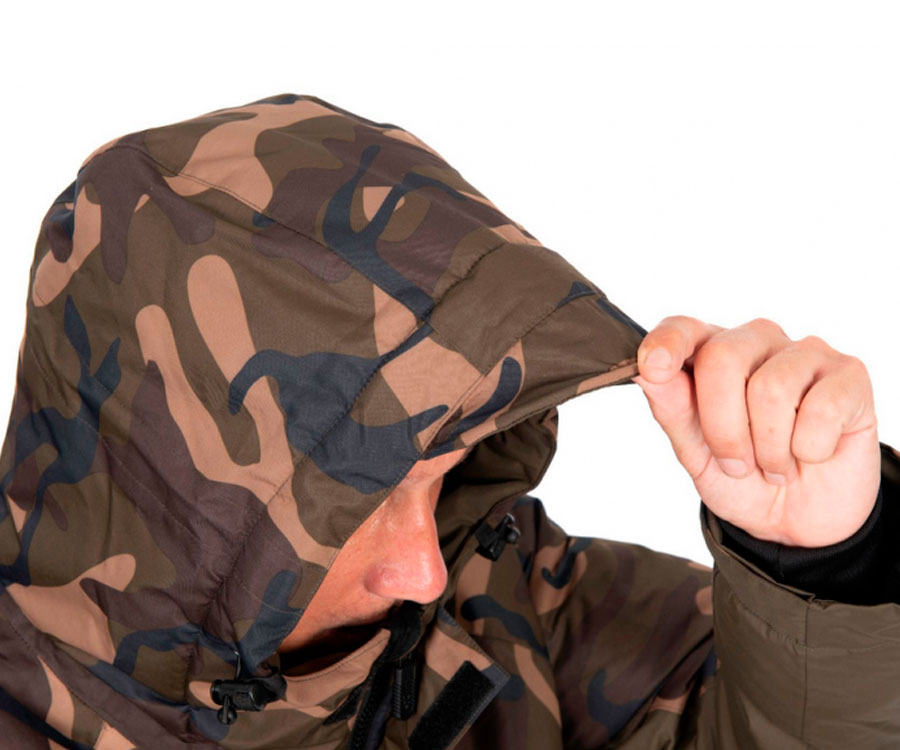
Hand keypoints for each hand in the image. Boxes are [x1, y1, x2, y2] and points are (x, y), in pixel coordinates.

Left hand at [631, 316, 881, 546]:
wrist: (799, 521)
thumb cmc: (743, 478)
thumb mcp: (696, 455)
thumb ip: (673, 412)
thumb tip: (646, 373)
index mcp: (712, 354)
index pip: (683, 328)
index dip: (666, 343)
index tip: (652, 368)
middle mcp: (757, 343)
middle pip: (723, 358)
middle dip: (722, 426)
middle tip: (736, 463)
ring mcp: (805, 354)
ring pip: (770, 388)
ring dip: (768, 447)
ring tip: (775, 465)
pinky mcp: (849, 376)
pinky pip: (821, 408)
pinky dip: (809, 448)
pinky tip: (811, 454)